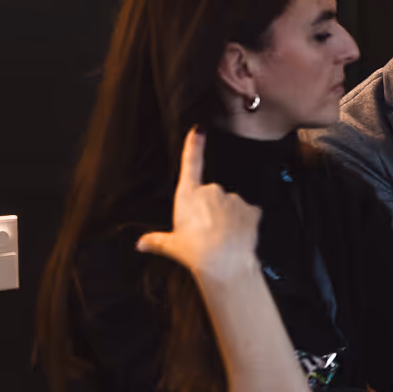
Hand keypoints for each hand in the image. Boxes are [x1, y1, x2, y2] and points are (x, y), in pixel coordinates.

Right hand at [137, 128, 261, 282]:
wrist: (225, 262)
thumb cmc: (197, 253)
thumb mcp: (172, 246)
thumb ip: (156, 240)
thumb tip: (141, 243)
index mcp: (189, 196)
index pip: (191, 164)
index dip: (194, 145)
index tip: (199, 129)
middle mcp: (211, 192)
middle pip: (210, 195)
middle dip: (210, 209)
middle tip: (206, 231)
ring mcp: (232, 198)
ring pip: (230, 205)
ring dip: (227, 216)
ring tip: (221, 237)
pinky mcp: (251, 209)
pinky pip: (247, 214)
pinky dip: (244, 223)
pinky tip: (237, 236)